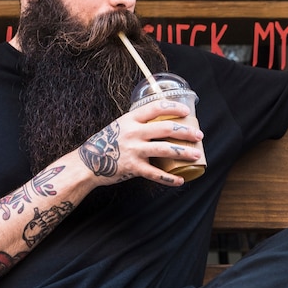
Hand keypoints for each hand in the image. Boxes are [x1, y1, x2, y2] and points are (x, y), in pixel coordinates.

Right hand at [78, 99, 204, 186]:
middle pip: (165, 128)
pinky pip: (155, 174)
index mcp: (131, 119)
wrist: (88, 162)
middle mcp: (133, 132)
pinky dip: (169, 178)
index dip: (173, 107)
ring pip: (164, 149)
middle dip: (185, 131)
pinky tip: (180, 180)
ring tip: (196, 155)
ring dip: (183, 152)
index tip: (186, 110)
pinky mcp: (133, 168)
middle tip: (199, 135)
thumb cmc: (106, 143)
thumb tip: (159, 121)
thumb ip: (137, 123)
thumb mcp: (120, 126)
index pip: (156, 107)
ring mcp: (133, 150)